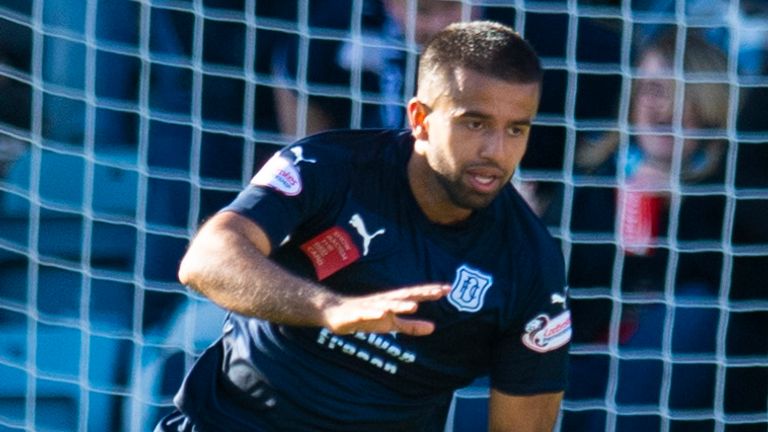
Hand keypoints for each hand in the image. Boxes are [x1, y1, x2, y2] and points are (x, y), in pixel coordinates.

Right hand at [321, 284, 450, 335]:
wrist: (336, 313)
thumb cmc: (367, 316)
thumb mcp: (391, 324)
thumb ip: (412, 326)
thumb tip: (433, 328)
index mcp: (393, 302)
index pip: (415, 295)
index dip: (430, 292)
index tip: (448, 289)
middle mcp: (384, 300)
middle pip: (405, 295)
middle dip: (421, 293)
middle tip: (439, 291)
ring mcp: (371, 306)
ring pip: (387, 304)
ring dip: (400, 304)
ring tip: (414, 306)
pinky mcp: (357, 314)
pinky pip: (366, 314)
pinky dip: (374, 313)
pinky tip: (382, 314)